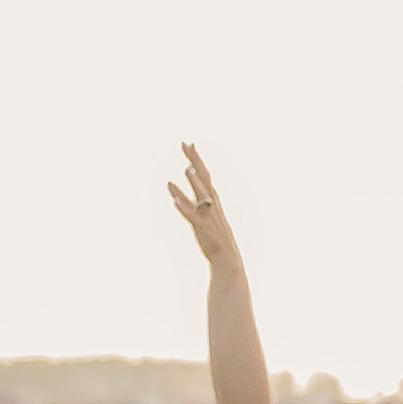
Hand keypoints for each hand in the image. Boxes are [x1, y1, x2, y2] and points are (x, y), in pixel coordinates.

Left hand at [168, 143, 243, 272]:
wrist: (227, 258)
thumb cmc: (214, 236)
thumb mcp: (202, 216)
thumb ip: (190, 202)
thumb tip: (179, 193)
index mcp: (213, 200)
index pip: (204, 175)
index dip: (196, 159)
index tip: (189, 144)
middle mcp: (212, 205)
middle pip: (203, 179)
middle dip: (195, 161)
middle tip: (186, 145)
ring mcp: (208, 216)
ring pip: (202, 196)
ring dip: (196, 184)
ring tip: (188, 170)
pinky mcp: (203, 228)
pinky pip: (193, 217)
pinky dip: (185, 208)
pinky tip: (175, 201)